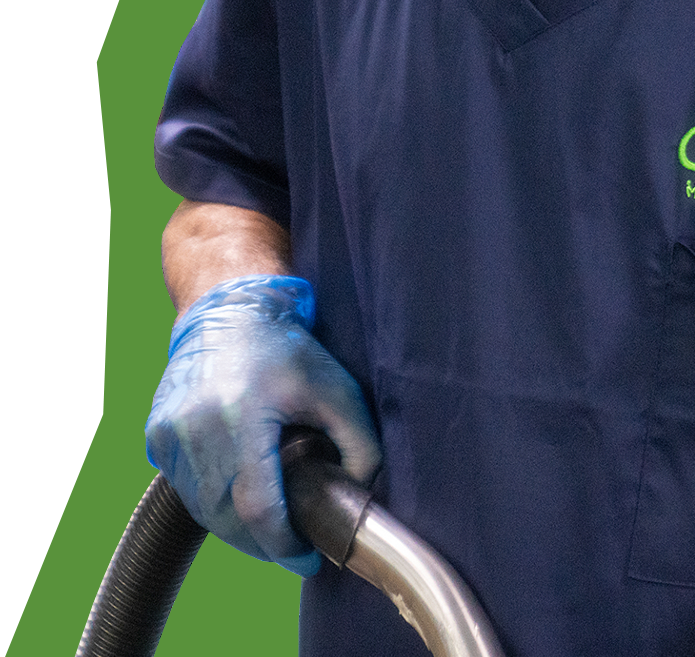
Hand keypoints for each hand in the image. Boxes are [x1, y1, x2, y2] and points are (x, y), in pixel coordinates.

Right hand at [145, 274, 382, 576]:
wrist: (231, 313)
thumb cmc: (288, 350)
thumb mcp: (338, 389)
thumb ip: (360, 443)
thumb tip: (360, 492)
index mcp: (243, 415)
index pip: (257, 506)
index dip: (283, 543)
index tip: (306, 558)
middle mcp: (197, 428)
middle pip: (227, 517)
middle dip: (262, 542)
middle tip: (291, 543)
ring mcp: (170, 434)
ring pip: (203, 510)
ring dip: (235, 526)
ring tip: (268, 521)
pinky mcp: (157, 437)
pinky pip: (185, 490)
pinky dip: (212, 502)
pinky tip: (238, 494)